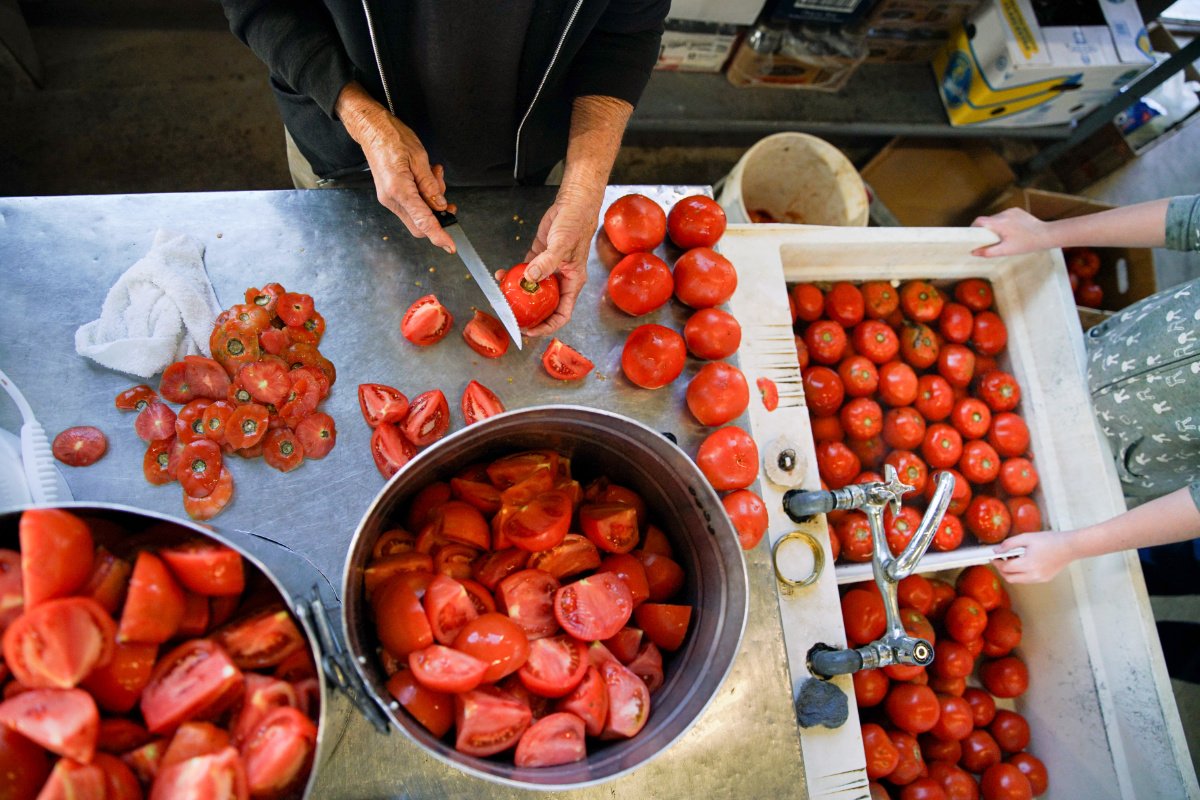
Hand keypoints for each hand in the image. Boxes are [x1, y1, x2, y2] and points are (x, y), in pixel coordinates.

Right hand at [335, 82, 455, 251]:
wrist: (372, 130)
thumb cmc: (392, 138)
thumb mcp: (419, 158)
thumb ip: (430, 185)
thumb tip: (440, 205)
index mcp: (398, 189)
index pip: (422, 221)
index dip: (439, 235)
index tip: (451, 245)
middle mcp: (391, 199)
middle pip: (420, 224)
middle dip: (438, 217)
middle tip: (449, 202)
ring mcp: (389, 199)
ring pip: (418, 215)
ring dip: (432, 203)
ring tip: (435, 176)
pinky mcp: (391, 195)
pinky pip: (412, 205)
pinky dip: (424, 198)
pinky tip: (427, 179)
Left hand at [516, 186, 600, 336]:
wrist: (572, 205)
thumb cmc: (576, 224)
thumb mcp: (562, 245)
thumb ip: (546, 263)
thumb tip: (530, 278)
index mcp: (572, 283)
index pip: (561, 314)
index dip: (546, 326)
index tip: (530, 331)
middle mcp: (561, 280)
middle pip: (545, 306)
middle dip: (529, 314)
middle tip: (512, 318)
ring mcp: (549, 270)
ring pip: (532, 290)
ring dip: (517, 293)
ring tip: (502, 294)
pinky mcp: (539, 258)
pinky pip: (525, 272)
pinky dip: (514, 275)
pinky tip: (503, 275)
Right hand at [970, 207, 1053, 257]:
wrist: (1045, 235)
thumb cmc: (1026, 244)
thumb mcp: (1006, 250)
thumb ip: (988, 251)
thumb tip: (974, 252)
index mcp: (999, 223)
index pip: (979, 221)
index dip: (973, 227)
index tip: (972, 235)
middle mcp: (1004, 214)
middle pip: (987, 220)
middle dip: (986, 229)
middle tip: (989, 240)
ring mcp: (1011, 211)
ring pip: (996, 218)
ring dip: (995, 226)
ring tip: (1002, 236)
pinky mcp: (1017, 210)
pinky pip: (1005, 216)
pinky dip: (1004, 223)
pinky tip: (1011, 231)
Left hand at [993, 530, 1075, 582]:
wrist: (1070, 547)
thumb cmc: (1050, 540)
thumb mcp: (1026, 538)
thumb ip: (1009, 544)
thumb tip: (996, 550)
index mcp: (1028, 564)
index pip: (1005, 568)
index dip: (996, 562)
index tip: (993, 557)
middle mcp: (1033, 575)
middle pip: (1009, 578)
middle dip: (1001, 570)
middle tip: (999, 560)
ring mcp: (1040, 579)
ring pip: (1018, 580)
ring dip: (1011, 572)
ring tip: (1012, 559)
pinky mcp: (1045, 579)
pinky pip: (1027, 580)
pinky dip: (1021, 573)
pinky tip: (1023, 562)